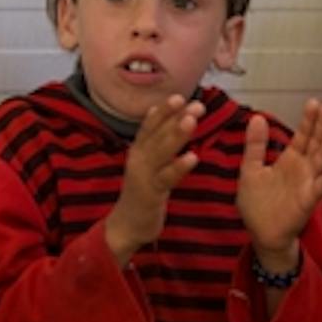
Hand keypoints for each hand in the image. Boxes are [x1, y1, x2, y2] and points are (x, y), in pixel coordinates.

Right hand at [105, 95, 200, 264]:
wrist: (127, 225)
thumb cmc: (143, 193)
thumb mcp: (148, 164)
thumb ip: (155, 142)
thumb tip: (162, 114)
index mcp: (138, 151)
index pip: (150, 126)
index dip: (163, 111)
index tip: (179, 96)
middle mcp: (138, 159)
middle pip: (157, 134)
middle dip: (175, 118)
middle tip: (194, 104)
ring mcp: (143, 175)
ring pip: (161, 152)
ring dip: (176, 135)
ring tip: (192, 121)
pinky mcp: (150, 193)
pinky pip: (166, 178)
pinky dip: (179, 167)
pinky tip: (193, 157)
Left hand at [238, 99, 321, 269]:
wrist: (260, 232)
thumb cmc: (257, 203)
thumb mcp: (250, 169)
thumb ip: (255, 145)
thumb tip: (258, 117)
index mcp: (288, 160)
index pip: (302, 136)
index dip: (308, 120)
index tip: (315, 102)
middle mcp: (302, 169)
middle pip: (316, 142)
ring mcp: (308, 183)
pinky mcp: (308, 199)